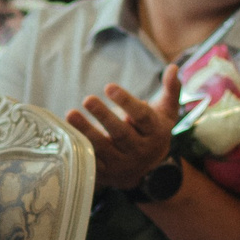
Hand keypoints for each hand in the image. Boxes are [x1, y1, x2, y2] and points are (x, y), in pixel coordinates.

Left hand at [66, 65, 181, 191]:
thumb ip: (171, 90)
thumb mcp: (166, 112)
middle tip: (88, 99)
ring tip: (71, 114)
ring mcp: (122, 163)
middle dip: (103, 116)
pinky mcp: (106, 172)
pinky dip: (79, 148)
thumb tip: (174, 67)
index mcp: (156, 133)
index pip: (142, 116)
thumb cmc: (153, 131)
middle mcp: (140, 150)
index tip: (109, 87)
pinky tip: (66, 134)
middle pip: (120, 133)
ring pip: (103, 147)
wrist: (148, 169)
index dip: (126, 102)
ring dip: (86, 131)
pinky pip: (91, 160)